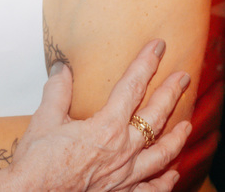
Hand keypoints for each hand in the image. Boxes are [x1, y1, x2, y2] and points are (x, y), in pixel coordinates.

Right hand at [2, 40, 189, 191]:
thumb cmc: (38, 162)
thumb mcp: (45, 119)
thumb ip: (57, 91)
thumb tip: (63, 68)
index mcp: (106, 127)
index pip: (132, 87)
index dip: (146, 64)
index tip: (158, 47)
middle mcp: (123, 151)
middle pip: (156, 117)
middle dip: (171, 93)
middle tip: (183, 78)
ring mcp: (125, 176)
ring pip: (162, 154)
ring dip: (176, 137)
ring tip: (186, 125)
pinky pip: (151, 189)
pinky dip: (165, 182)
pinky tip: (172, 174)